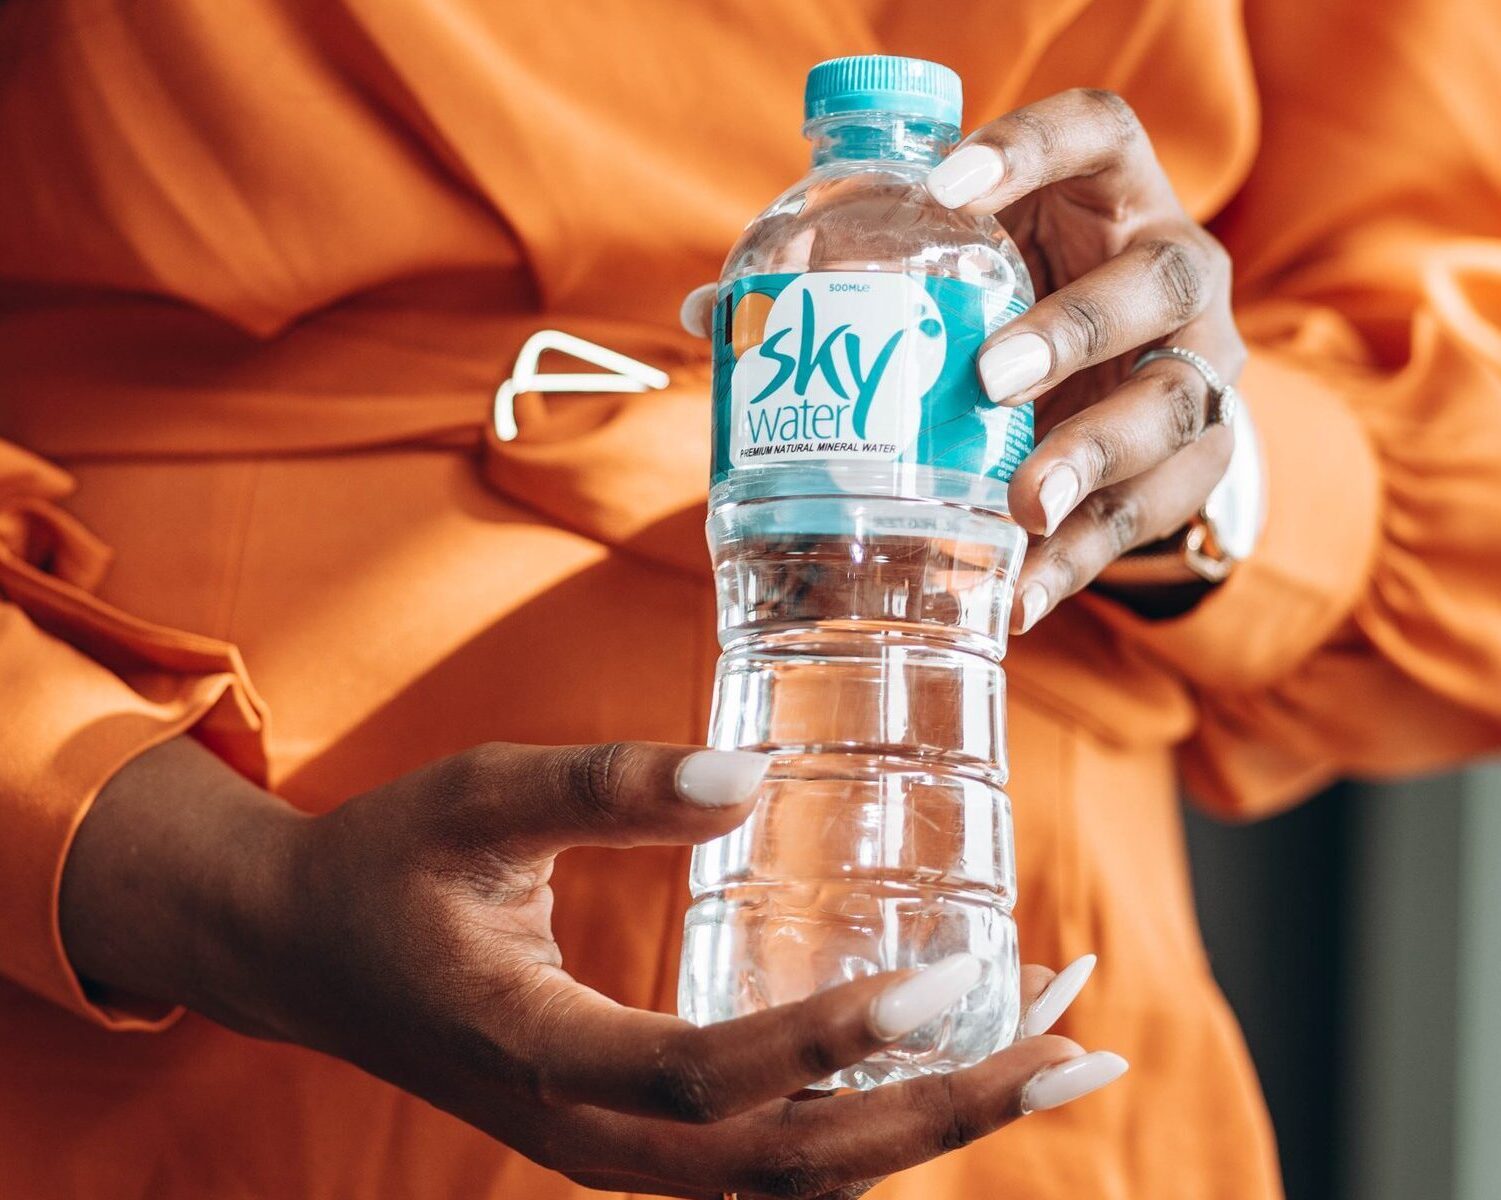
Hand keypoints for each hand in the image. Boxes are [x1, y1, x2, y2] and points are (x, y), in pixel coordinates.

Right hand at [62, 737, 1124, 1198]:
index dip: (832, 1036)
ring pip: (795, 1178)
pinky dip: (874, 1116)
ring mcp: (613, 1150)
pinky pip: (773, 1155)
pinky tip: (950, 1059)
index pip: (705, 1077)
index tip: (955, 977)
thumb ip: (601, 788)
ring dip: (931, 1121)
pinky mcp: (636, 1132)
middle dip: (943, 1114)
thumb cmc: (388, 864)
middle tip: (1079, 1046)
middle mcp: (584, 1134)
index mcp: (533, 1051)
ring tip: (1054, 1051)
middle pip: (789, 1168)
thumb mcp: (476, 797)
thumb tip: (752, 778)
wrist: (309, 952)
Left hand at [685, 88, 1244, 633]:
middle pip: (1157, 282)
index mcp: (1108, 191)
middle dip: (1075, 330)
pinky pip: (1151, 513)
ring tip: (1023, 506)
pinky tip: (1019, 593)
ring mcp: (1200, 366)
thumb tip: (708, 312)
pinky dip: (1080, 559)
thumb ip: (862, 271)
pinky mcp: (1197, 459)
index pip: (1092, 131)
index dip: (1030, 149)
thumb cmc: (1018, 297)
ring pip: (1173, 407)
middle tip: (988, 376)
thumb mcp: (962, 264)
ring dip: (1095, 459)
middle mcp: (1173, 268)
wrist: (1122, 378)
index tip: (946, 186)